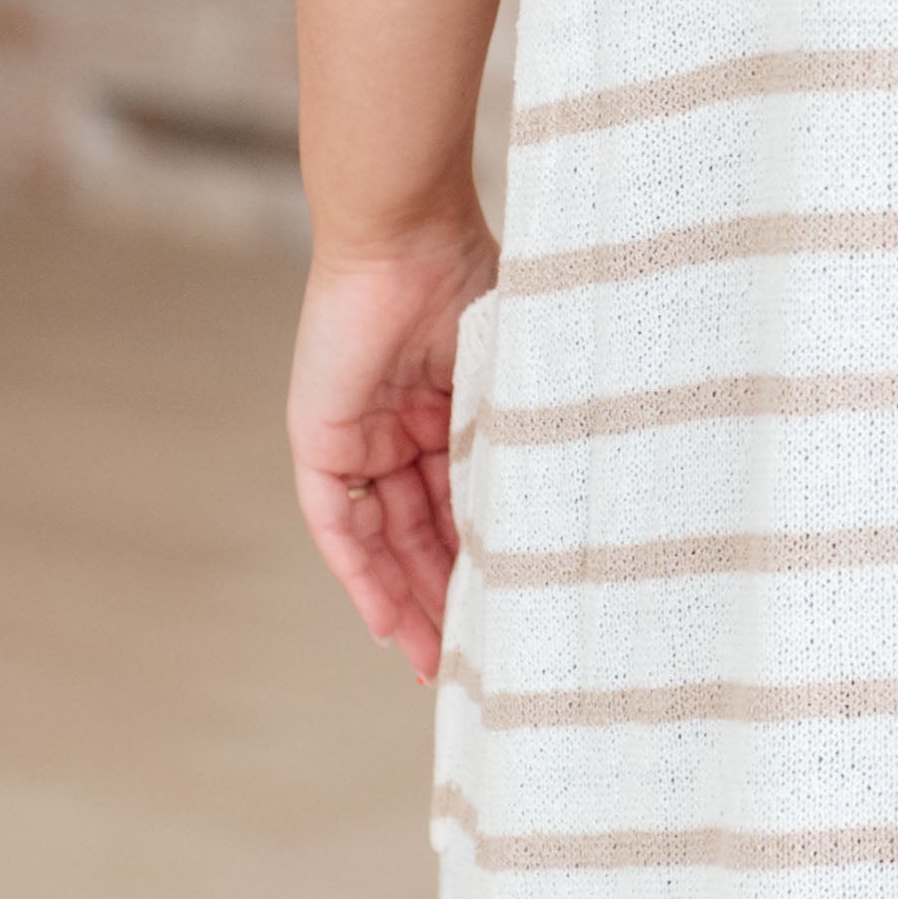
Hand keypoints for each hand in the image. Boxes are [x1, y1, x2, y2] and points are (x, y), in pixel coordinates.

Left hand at [287, 217, 491, 680]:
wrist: (407, 235)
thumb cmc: (471, 282)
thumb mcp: (511, 378)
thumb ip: (522, 436)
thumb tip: (576, 510)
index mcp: (448, 412)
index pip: (462, 506)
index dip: (482, 562)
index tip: (509, 617)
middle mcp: (400, 432)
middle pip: (420, 537)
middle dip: (442, 600)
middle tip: (466, 662)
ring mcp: (359, 437)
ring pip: (382, 540)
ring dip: (404, 601)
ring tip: (432, 660)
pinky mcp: (322, 440)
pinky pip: (339, 524)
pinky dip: (359, 573)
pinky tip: (383, 621)